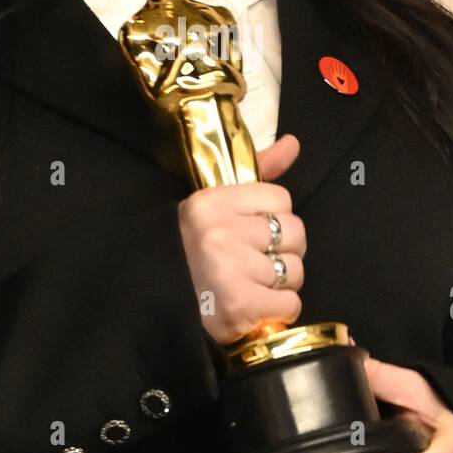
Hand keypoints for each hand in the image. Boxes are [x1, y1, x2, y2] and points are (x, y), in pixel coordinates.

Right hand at [178, 134, 306, 346]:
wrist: (157, 303)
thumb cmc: (194, 250)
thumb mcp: (217, 204)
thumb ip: (258, 171)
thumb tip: (293, 142)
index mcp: (212, 202)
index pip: (281, 199)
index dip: (273, 218)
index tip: (253, 231)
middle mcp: (220, 233)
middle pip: (295, 233)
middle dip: (283, 250)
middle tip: (257, 261)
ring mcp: (230, 271)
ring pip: (294, 270)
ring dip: (281, 283)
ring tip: (253, 285)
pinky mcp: (240, 306)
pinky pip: (290, 304)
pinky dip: (279, 310)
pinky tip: (256, 307)